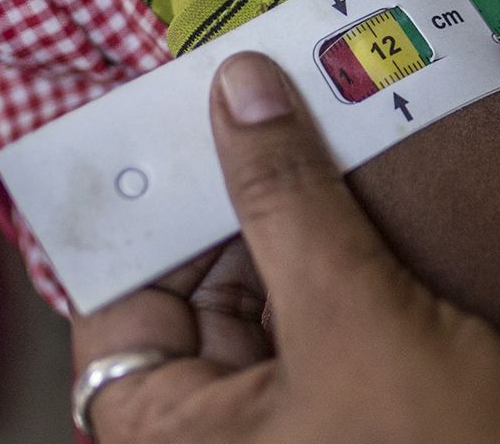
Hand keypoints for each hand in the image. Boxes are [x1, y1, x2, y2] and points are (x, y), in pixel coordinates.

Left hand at [73, 53, 499, 443]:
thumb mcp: (359, 321)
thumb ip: (292, 202)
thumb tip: (240, 92)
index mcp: (174, 438)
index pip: (118, 297)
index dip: (147, 200)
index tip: (186, 110)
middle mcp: (221, 435)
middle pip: (196, 286)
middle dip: (238, 190)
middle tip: (276, 91)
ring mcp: (293, 425)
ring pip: (272, 293)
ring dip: (305, 210)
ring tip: (333, 117)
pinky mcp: (362, 410)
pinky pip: (334, 312)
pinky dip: (353, 247)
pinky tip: (382, 183)